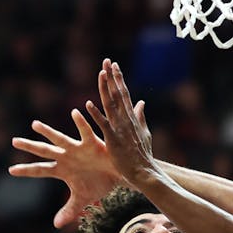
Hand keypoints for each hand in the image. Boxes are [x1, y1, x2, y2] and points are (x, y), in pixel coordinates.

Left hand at [10, 109, 128, 227]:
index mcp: (62, 170)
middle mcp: (67, 157)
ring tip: (35, 125)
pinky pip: (85, 132)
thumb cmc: (99, 184)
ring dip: (48, 133)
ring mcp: (78, 149)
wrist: (119, 177)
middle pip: (45, 152)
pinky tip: (75, 112)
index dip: (26, 170)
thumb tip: (56, 225)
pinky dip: (81, 123)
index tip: (10, 170)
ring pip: (60, 140)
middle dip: (30, 147)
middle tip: (13, 141)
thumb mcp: (82, 199)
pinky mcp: (92, 144)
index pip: (40, 170)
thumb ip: (68, 210)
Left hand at [84, 60, 159, 188]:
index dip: (118, 79)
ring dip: (105, 88)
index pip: (124, 93)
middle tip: (107, 61)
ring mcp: (119, 129)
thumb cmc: (143, 155)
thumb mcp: (145, 133)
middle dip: (112, 77)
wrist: (144, 171)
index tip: (114, 66)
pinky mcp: (112, 139)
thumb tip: (142, 102)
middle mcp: (126, 119)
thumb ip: (141, 117)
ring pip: (110, 104)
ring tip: (101, 73)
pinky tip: (87, 104)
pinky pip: (102, 124)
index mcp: (132, 117)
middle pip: (117, 94)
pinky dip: (95, 114)